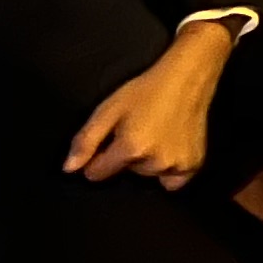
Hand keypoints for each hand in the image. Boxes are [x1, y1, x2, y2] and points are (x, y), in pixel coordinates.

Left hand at [66, 25, 231, 187]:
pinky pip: (172, 182)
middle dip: (126, 157)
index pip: (97, 173)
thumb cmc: (145, 91)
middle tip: (137, 131)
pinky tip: (169, 150)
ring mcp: (177, 165)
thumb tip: (69, 168)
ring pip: (148, 175)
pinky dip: (168, 172)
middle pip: (126, 173)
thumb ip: (86, 141)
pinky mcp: (193, 165)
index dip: (98, 158)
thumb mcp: (108, 110)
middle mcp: (155, 162)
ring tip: (155, 136)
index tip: (109, 142)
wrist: (186, 81)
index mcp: (131, 148)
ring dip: (147, 162)